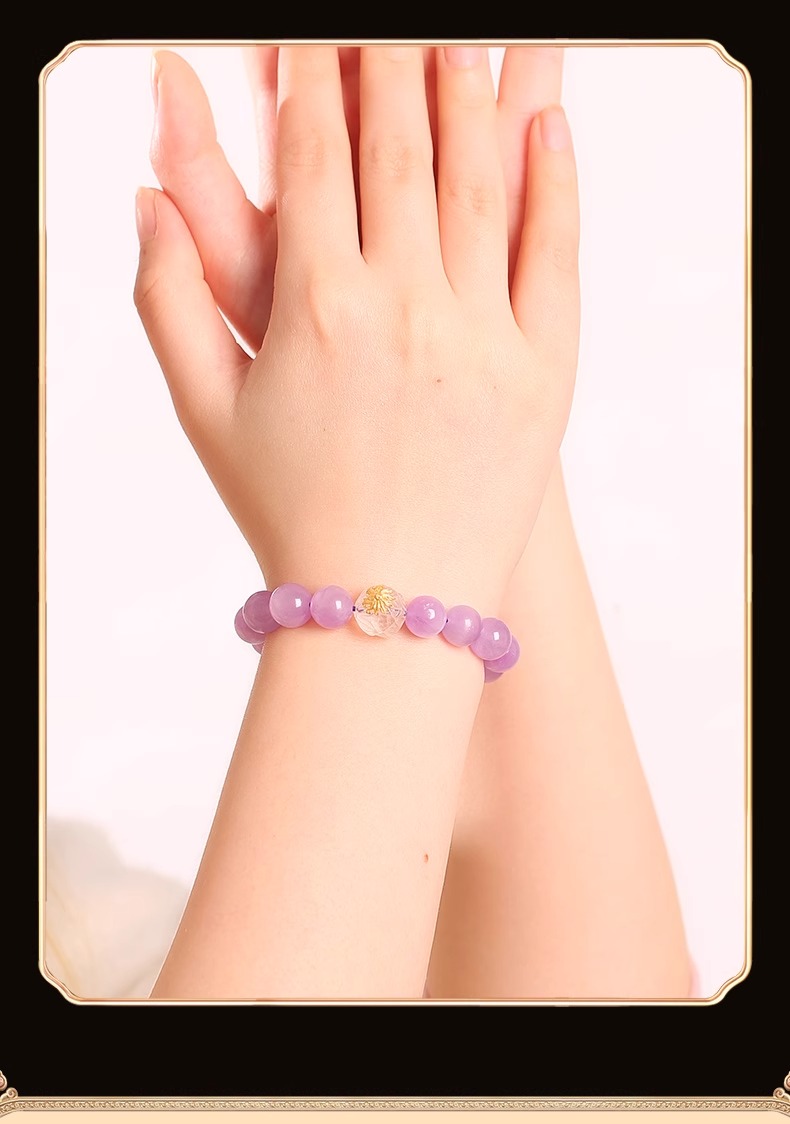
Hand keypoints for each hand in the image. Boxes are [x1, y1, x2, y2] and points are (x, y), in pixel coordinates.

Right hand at [134, 46, 578, 605]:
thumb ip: (168, 299)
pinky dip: (555, 183)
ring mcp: (483, 337)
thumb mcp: (206, 412)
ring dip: (470, 96)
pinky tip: (548, 124)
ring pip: (480, 183)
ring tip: (463, 39)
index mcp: (315, 307)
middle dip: (392, 62)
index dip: (314, 76)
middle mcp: (403, 307)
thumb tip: (146, 201)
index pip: (316, 153)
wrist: (388, 607)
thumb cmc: (290, 511)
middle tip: (394, 22)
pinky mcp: (545, 372)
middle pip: (400, 147)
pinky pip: (554, 256)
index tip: (315, 34)